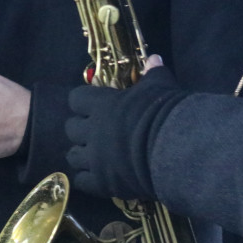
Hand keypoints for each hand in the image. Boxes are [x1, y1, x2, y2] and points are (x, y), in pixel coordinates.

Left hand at [65, 64, 184, 200]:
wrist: (171, 149)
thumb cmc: (162, 112)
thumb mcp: (159, 86)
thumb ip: (152, 73)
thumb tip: (154, 59)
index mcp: (102, 105)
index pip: (76, 99)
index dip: (83, 101)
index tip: (93, 104)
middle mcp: (92, 131)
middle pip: (71, 128)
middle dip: (80, 129)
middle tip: (94, 130)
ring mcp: (94, 159)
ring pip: (73, 156)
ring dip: (81, 154)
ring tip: (93, 155)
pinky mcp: (101, 183)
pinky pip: (81, 181)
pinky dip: (86, 178)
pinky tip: (98, 176)